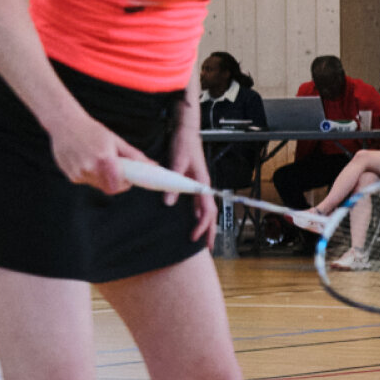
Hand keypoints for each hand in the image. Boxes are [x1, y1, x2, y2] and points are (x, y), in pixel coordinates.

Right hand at [47, 111, 146, 198]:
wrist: (65, 124)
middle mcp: (89, 169)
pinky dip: (90, 174)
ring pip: (97, 184)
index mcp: (104, 159)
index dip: (125, 185)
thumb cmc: (92, 130)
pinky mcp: (71, 176)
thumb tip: (153, 165)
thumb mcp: (115, 140)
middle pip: (108, 187)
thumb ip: (134, 156)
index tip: (128, 179)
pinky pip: (86, 180)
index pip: (118, 185)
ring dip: (102, 177)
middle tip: (116, 169)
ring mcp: (78, 173)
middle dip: (115, 182)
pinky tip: (86, 159)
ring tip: (98, 159)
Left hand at [167, 126, 216, 240]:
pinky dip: (199, 215)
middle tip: (208, 248)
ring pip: (207, 209)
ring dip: (206, 224)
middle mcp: (204, 186)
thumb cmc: (184, 144)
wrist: (186, 132)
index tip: (194, 237)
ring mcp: (200, 185)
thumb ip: (173, 182)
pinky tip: (194, 222)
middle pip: (211, 213)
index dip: (202, 226)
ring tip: (203, 239)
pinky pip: (199, 203)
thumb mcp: (177, 162)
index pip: (207, 210)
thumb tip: (169, 202)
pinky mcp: (194, 183)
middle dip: (210, 231)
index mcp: (202, 183)